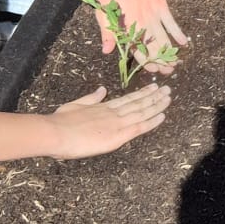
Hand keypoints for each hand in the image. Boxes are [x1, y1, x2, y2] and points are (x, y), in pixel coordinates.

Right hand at [45, 82, 170, 157]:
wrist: (55, 132)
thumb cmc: (60, 121)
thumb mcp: (76, 104)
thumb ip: (91, 98)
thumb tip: (102, 90)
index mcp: (102, 106)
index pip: (127, 100)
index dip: (141, 94)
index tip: (153, 88)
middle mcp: (113, 112)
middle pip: (138, 103)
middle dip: (154, 96)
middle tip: (167, 89)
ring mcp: (117, 123)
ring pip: (142, 112)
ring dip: (156, 104)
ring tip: (169, 97)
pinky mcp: (118, 135)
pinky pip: (139, 127)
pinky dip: (152, 121)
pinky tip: (162, 116)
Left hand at [93, 0, 187, 72]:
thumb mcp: (102, 11)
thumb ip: (107, 32)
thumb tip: (107, 51)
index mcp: (128, 25)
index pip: (138, 49)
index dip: (146, 62)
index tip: (151, 70)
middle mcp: (143, 22)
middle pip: (154, 47)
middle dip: (161, 61)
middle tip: (166, 72)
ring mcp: (154, 13)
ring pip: (164, 38)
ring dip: (171, 52)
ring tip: (175, 64)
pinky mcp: (161, 4)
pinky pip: (171, 22)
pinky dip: (178, 33)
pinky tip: (184, 43)